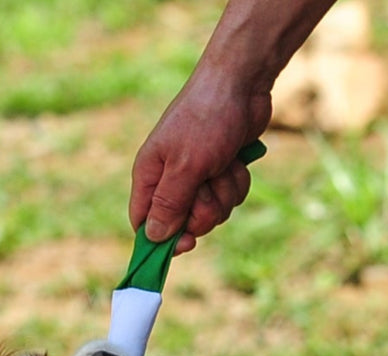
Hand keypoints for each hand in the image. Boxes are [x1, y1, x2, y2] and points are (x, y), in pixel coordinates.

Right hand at [128, 69, 271, 252]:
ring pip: (211, 213)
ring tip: (224, 165)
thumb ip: (169, 204)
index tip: (187, 243)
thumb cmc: (207, 118)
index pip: (144, 224)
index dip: (163, 240)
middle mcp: (169, 181)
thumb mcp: (185, 166)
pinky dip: (237, 182)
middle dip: (204, 211)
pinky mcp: (219, 172)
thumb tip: (153, 238)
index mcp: (149, 177)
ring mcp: (196, 177)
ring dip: (224, 194)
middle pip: (183, 224)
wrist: (243, 81)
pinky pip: (229, 197)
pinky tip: (235, 160)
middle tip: (209, 185)